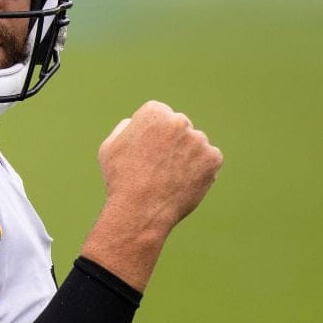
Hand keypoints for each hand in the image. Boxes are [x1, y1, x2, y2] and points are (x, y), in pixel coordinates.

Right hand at [82, 101, 222, 289]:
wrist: (140, 209)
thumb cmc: (121, 179)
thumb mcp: (110, 146)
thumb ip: (126, 127)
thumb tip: (137, 122)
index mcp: (154, 112)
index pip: (160, 114)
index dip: (152, 134)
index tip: (147, 152)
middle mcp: (178, 121)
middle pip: (179, 127)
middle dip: (172, 142)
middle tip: (159, 167)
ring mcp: (198, 139)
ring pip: (195, 144)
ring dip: (187, 156)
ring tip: (169, 178)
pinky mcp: (213, 158)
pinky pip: (209, 160)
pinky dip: (200, 170)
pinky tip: (183, 182)